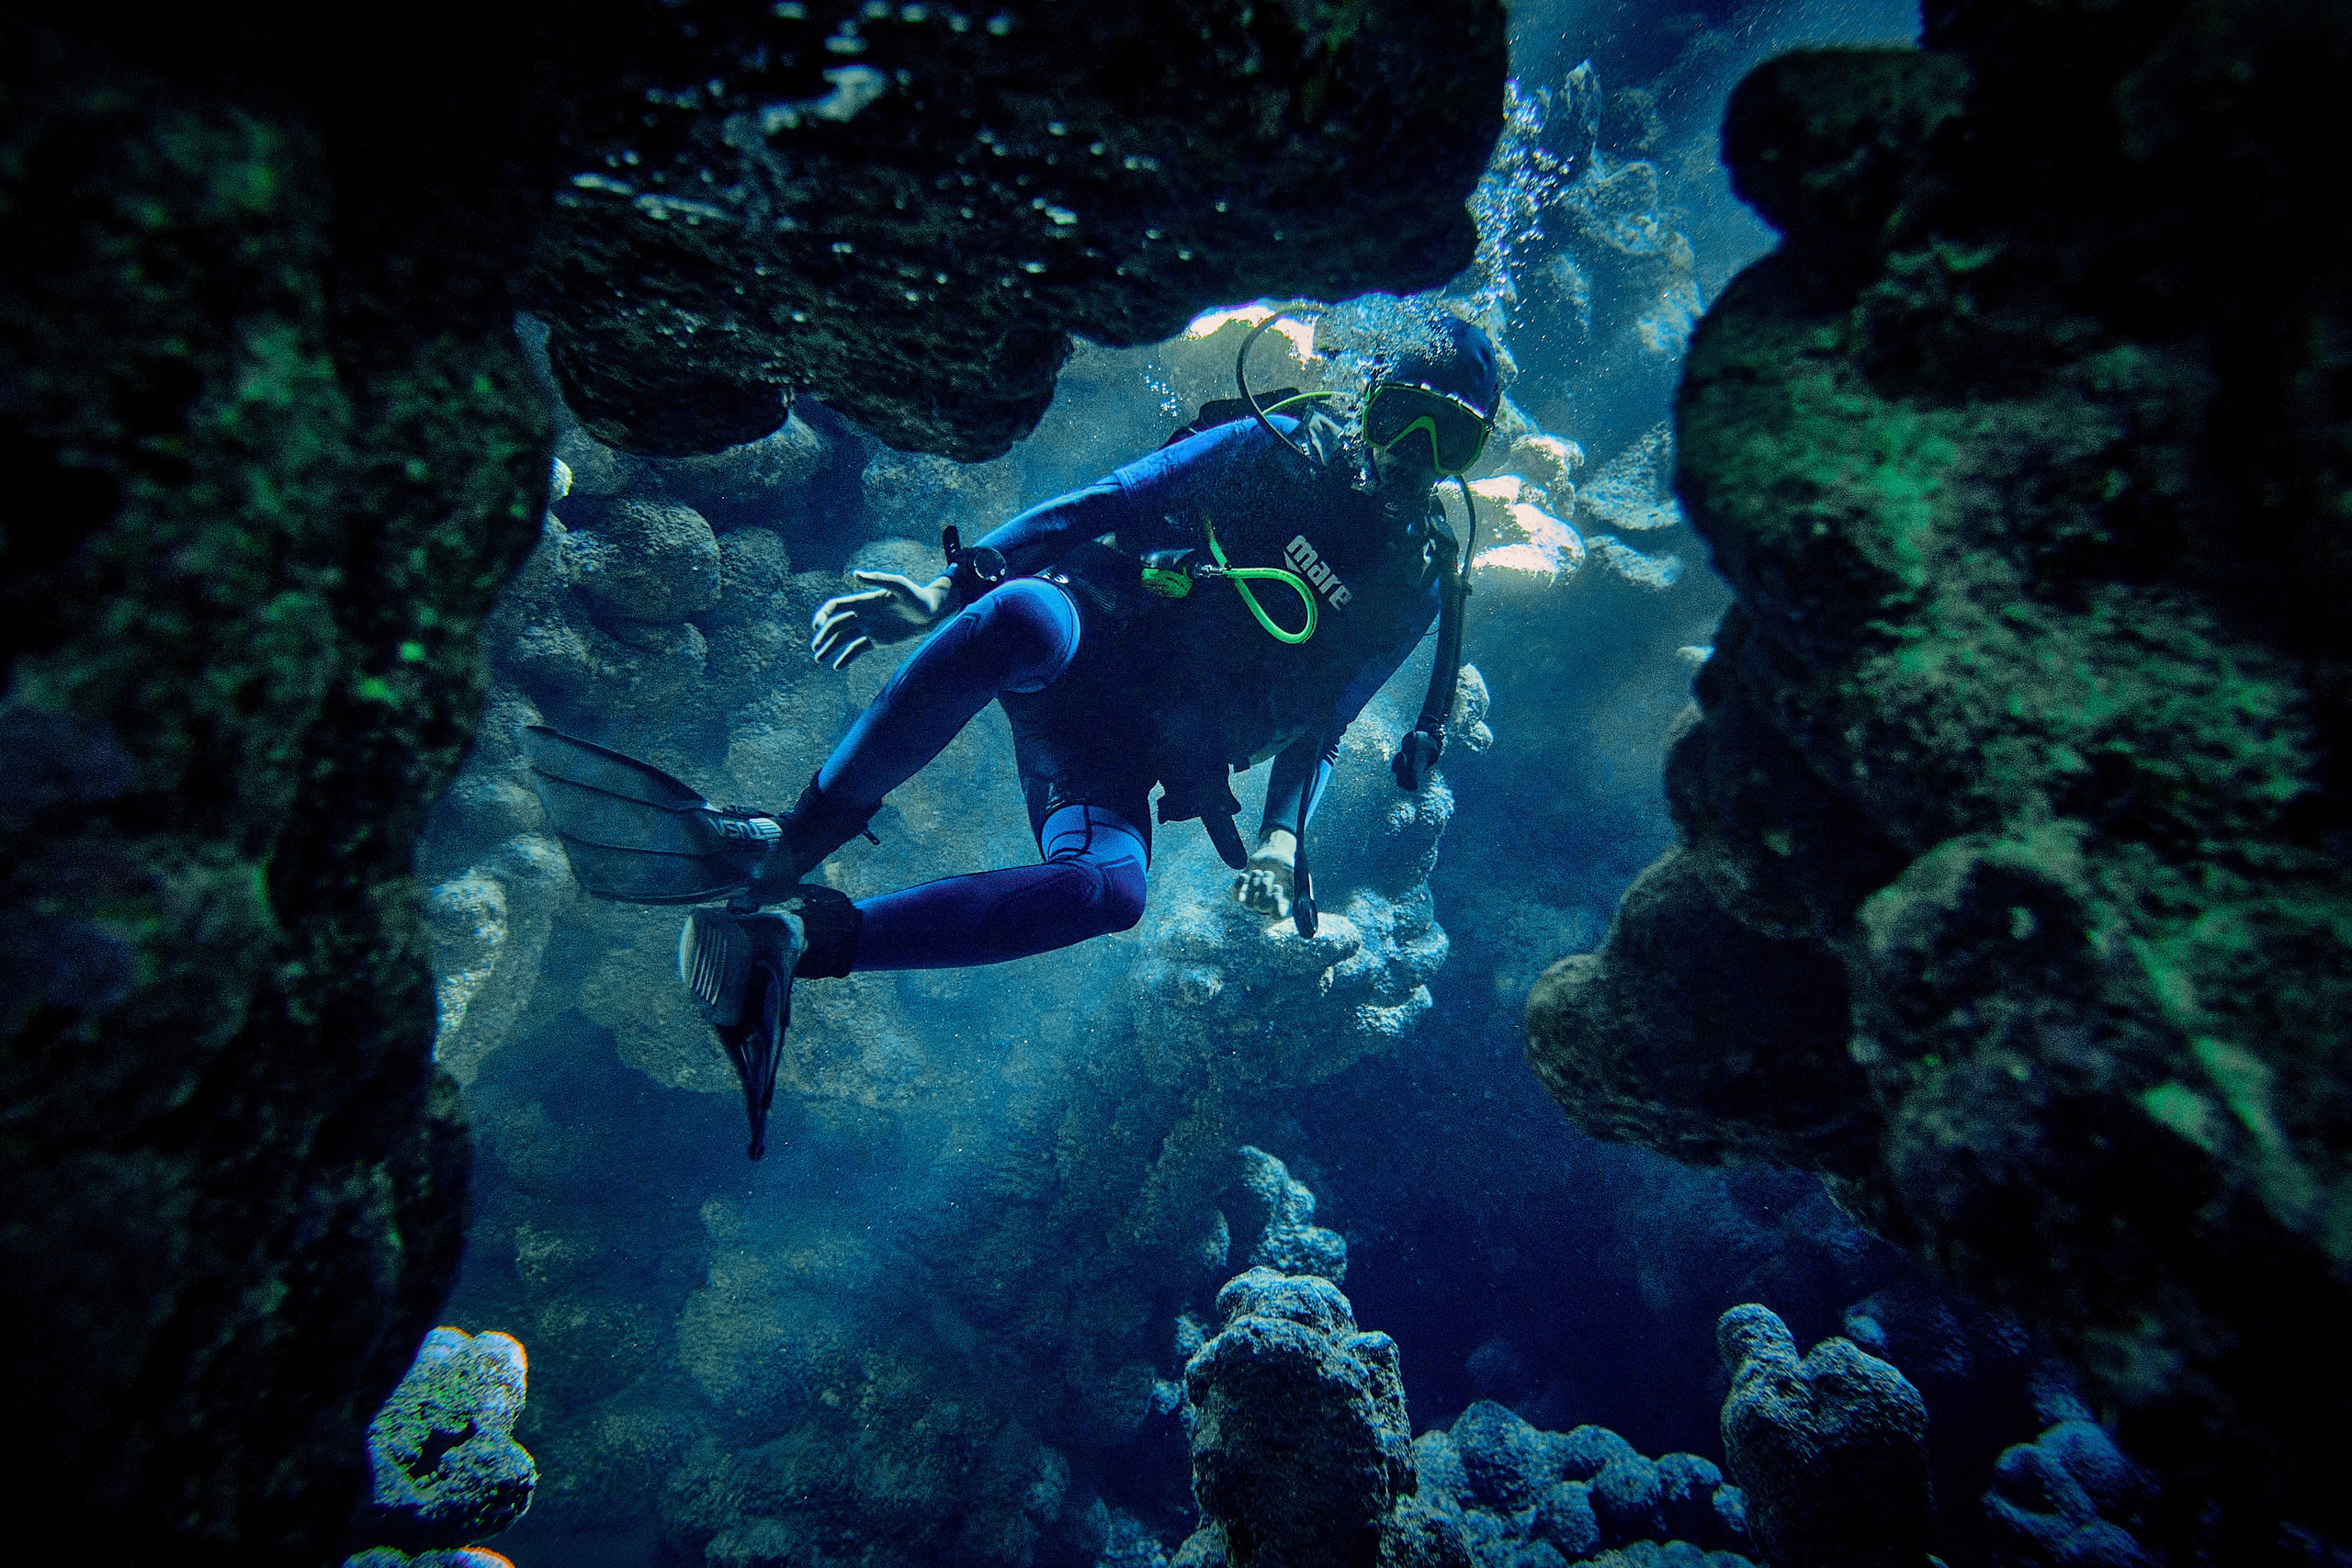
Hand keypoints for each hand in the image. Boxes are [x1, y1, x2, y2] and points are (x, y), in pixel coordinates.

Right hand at [810, 572, 953, 669]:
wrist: (932, 612)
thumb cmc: (916, 595)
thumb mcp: (899, 585)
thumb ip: (878, 579)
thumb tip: (855, 573)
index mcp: (863, 601)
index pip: (836, 606)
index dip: (823, 615)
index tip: (817, 627)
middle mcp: (862, 614)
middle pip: (836, 625)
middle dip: (823, 637)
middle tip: (815, 650)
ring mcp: (869, 628)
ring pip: (843, 639)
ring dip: (829, 648)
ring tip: (818, 660)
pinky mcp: (877, 640)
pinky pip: (857, 649)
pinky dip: (846, 657)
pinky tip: (837, 667)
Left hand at [1231, 827, 1296, 917]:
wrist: (1275, 854)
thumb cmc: (1289, 866)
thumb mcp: (1299, 876)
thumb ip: (1303, 890)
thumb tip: (1305, 904)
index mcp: (1283, 904)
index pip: (1277, 915)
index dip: (1274, 903)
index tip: (1277, 887)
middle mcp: (1268, 905)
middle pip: (1260, 906)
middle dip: (1264, 887)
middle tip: (1269, 873)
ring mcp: (1254, 900)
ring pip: (1247, 903)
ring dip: (1253, 884)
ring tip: (1258, 872)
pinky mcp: (1242, 891)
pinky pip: (1235, 896)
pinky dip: (1238, 885)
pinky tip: (1245, 875)